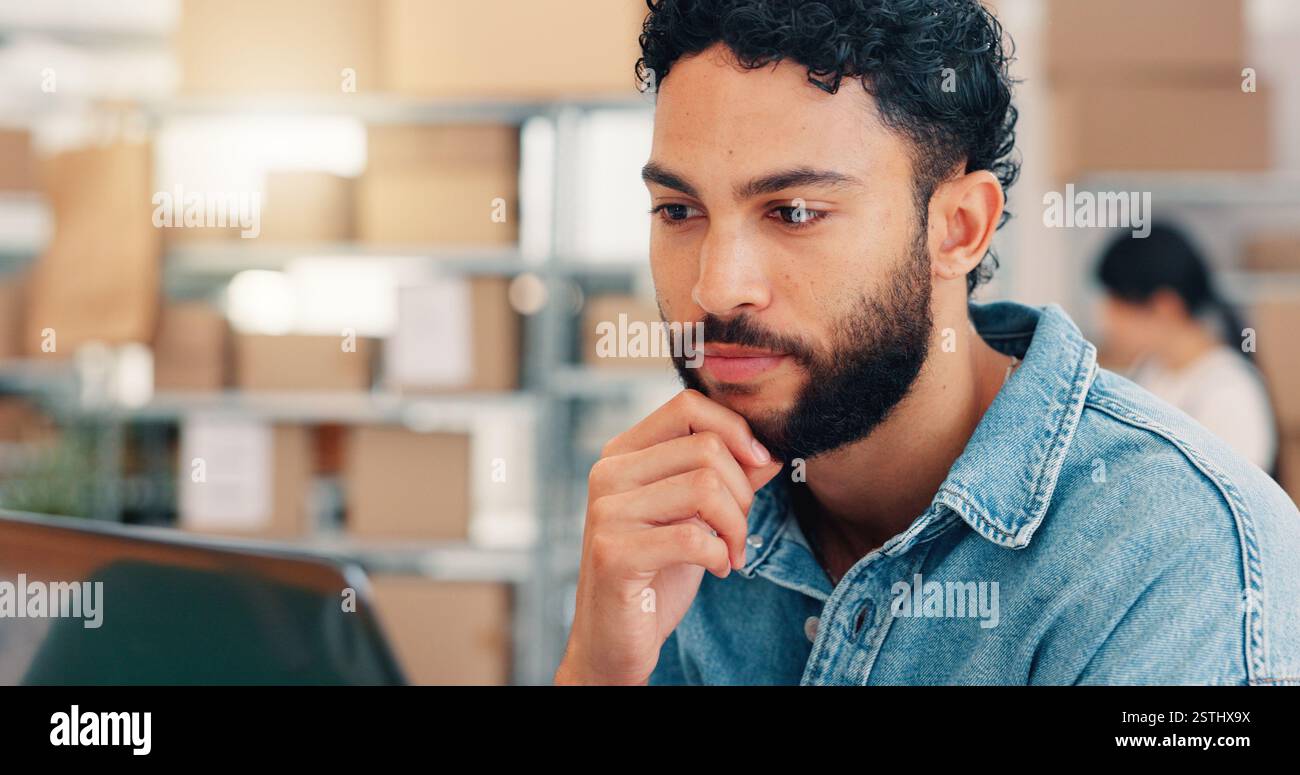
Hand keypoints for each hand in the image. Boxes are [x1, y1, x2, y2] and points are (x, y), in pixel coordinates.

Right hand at [555, 389, 782, 684]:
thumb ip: (728, 479)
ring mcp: (606, 512)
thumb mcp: (696, 517)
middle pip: (706, 448)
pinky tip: (718, 569)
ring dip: (736, 526)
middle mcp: (608, 473)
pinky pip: (694, 538)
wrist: (614, 640)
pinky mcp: (613, 553)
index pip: (687, 406)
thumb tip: (769, 452)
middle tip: (739, 529)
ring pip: (705, 487)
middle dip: (743, 492)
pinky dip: (721, 556)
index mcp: (623, 454)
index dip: (735, 429)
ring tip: (732, 550)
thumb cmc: (656, 573)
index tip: (760, 464)